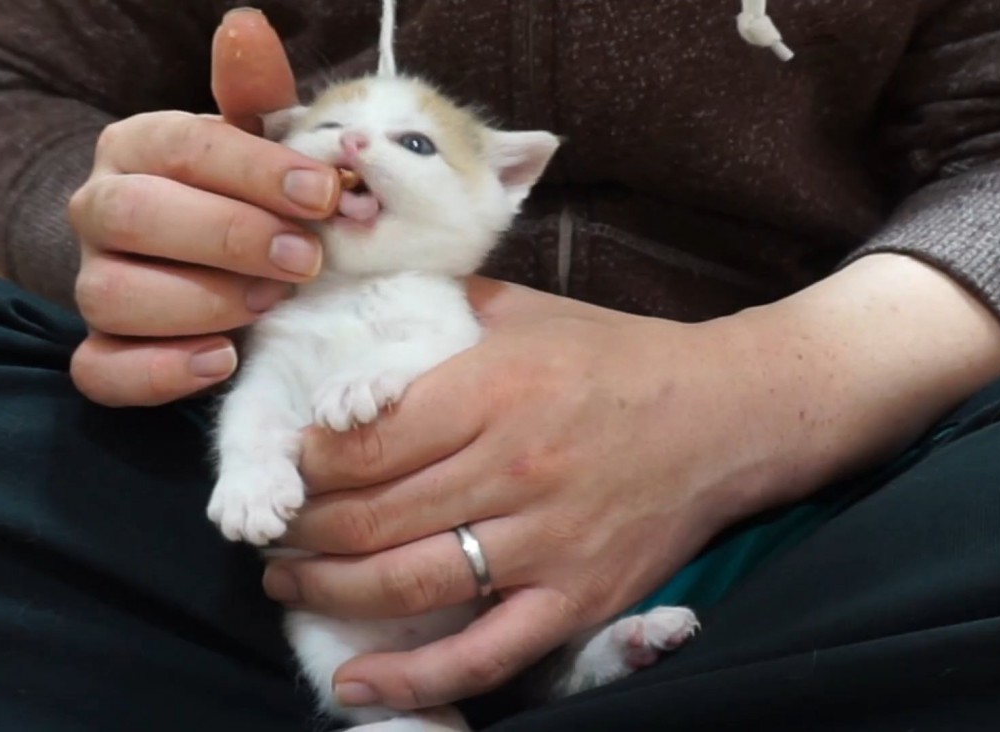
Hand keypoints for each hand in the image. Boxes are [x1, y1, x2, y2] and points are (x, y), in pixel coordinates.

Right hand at [68, 8, 338, 405]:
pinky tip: (221, 362)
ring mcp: (95, 284)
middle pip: (135, 218)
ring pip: (113, 296)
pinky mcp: (103, 351)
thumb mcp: (258, 143)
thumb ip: (257, 95)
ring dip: (204, 303)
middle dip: (229, 238)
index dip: (256, 172)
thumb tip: (246, 27)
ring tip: (270, 304)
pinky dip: (158, 373)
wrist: (210, 262)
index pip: (182, 148)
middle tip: (305, 259)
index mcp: (138, 148)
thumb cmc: (245, 196)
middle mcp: (101, 211)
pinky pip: (101, 371)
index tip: (325, 194)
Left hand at [263, 257, 999, 710]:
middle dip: (298, 529)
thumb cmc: (620, 360)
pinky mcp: (576, 600)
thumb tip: (355, 306)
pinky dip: (412, 679)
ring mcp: (546, 543)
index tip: (283, 466)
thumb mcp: (527, 311)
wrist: (728, 415)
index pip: (361, 441)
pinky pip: (482, 654)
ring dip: (326, 590)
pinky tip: (355, 684)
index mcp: (493, 389)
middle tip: (270, 528)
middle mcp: (512, 468)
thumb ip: (439, 308)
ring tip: (288, 580)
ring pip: (405, 584)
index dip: (303, 462)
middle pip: (368, 517)